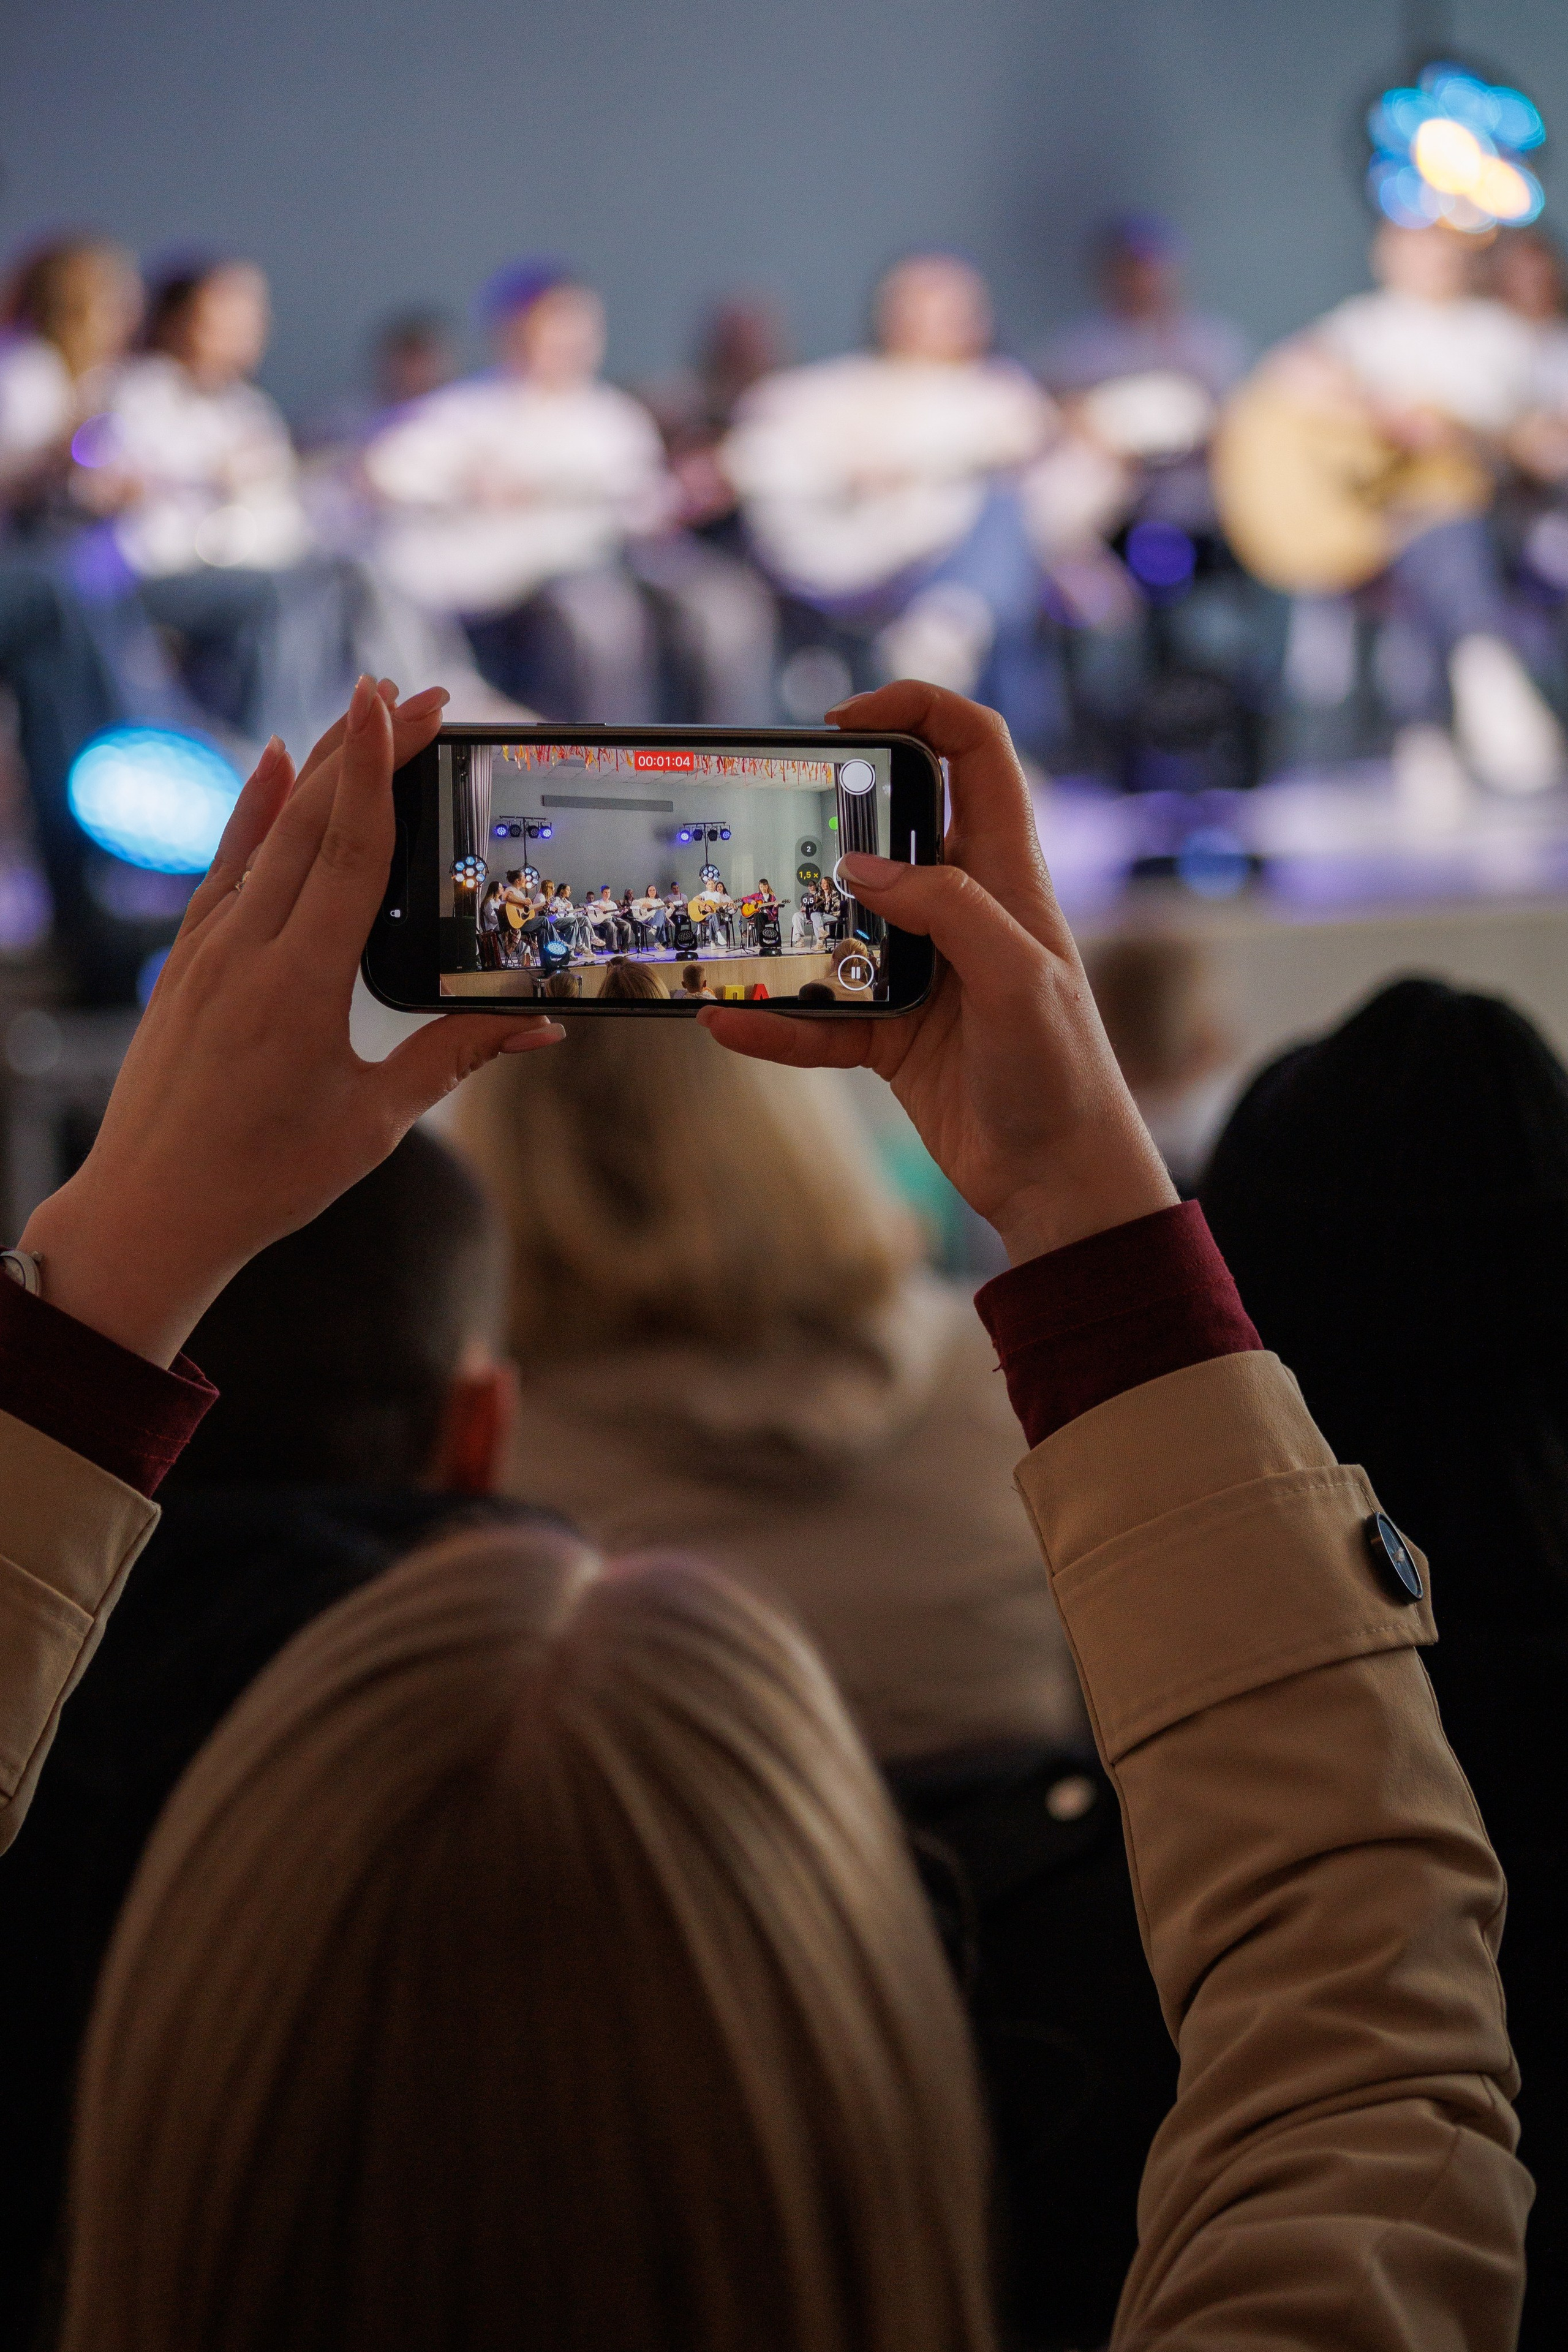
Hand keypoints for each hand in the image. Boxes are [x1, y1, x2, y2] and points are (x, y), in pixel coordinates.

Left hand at [20, 676, 561, 1365]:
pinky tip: (272, 764)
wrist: (150, 1213)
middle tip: (418, 694)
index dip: (377, 769)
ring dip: (318, 767)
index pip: (350, 850)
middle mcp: (245, 949)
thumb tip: (543, 1026)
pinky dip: (252, 808)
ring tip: (362, 711)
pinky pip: (226, 863)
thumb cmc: (266, 1179)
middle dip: (365, 748)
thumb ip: (457, 1058)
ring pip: (269, 832)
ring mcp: (208, 949)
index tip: (399, 703)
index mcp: (298, 984)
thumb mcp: (375, 1121)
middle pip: (313, 821)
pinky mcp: (188, 961)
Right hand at [699, 681, 1174, 1265]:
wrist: (1060, 1181)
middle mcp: (962, 912)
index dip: (919, 711)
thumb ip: (950, 911)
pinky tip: (727, 1024)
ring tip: (736, 923)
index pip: (975, 753)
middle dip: (831, 813)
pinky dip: (775, 1024)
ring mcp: (923, 972)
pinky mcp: (893, 1035)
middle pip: (890, 828)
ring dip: (789, 925)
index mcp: (1007, 876)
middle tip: (774, 815)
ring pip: (840, 925)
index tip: (848, 720)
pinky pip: (819, 1018)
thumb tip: (864, 869)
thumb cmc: (1064, 1074)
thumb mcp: (1018, 978)